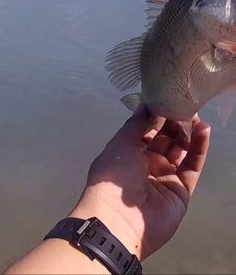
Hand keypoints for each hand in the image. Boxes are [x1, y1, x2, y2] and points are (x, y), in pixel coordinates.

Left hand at [70, 108, 209, 260]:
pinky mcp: (181, 190)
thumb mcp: (121, 143)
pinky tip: (203, 129)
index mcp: (127, 152)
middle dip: (173, 122)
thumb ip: (135, 124)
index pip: (145, 130)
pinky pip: (192, 166)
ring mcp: (164, 177)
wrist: (119, 218)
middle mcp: (145, 163)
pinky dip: (199, 148)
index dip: (155, 116)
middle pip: (164, 139)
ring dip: (187, 132)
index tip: (166, 100)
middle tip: (182, 106)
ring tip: (195, 115)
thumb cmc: (114, 175)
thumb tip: (145, 104)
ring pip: (180, 150)